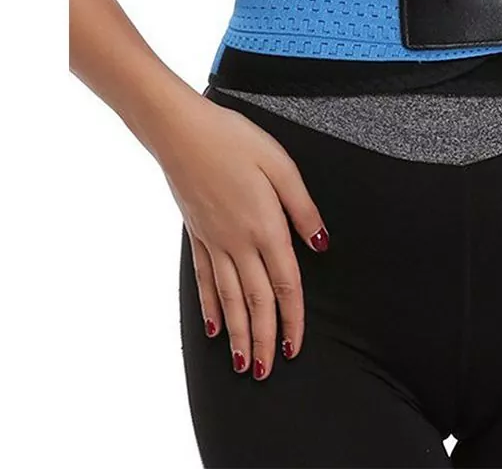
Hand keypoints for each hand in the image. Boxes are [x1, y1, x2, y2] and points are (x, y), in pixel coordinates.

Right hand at [151, 91, 329, 379]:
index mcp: (265, 226)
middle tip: (266, 371)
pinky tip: (215, 327)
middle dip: (263, 339)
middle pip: (255, 301)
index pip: (284, 283)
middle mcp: (238, 242)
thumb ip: (302, 207)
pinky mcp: (196, 234)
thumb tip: (320, 243)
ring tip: (242, 364)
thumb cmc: (236, 140)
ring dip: (238, 333)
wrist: (181, 132)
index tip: (295, 347)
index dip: (292, 318)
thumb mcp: (281, 165)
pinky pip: (205, 280)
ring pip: (229, 298)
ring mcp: (213, 241)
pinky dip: (211, 307)